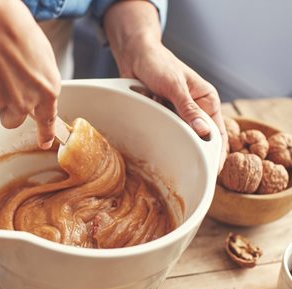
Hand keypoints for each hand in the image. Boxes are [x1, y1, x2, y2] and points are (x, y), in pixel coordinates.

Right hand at [0, 0, 61, 148]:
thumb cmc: (14, 27)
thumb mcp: (39, 54)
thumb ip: (37, 79)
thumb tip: (31, 86)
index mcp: (46, 89)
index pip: (48, 119)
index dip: (45, 133)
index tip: (44, 142)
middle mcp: (25, 101)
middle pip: (14, 119)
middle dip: (9, 109)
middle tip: (3, 86)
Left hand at [118, 41, 227, 169]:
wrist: (135, 55)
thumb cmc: (159, 64)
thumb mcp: (174, 86)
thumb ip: (188, 109)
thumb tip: (203, 132)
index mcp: (206, 100)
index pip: (217, 132)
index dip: (216, 153)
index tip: (211, 170)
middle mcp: (195, 108)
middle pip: (196, 137)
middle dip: (187, 145)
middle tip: (181, 160)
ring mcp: (177, 113)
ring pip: (176, 134)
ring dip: (166, 129)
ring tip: (156, 110)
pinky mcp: (162, 114)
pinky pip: (160, 127)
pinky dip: (154, 123)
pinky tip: (148, 106)